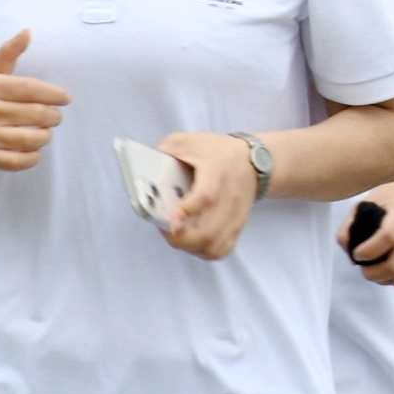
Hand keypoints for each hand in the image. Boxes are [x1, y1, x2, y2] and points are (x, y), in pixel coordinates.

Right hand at [0, 32, 62, 174]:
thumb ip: (8, 54)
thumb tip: (27, 31)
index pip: (32, 88)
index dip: (55, 94)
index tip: (65, 99)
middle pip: (39, 114)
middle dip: (54, 117)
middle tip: (53, 117)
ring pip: (34, 138)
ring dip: (45, 136)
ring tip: (42, 132)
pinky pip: (22, 161)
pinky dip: (33, 157)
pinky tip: (31, 150)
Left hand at [151, 130, 261, 259]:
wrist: (252, 159)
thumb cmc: (215, 150)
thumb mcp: (188, 141)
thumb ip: (164, 152)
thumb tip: (142, 171)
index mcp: (217, 171)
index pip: (205, 196)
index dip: (186, 211)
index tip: (170, 220)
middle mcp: (229, 196)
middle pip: (208, 232)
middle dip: (180, 239)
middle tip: (165, 228)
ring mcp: (235, 215)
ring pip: (213, 246)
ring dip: (189, 247)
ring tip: (176, 234)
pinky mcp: (237, 226)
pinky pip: (222, 250)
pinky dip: (204, 252)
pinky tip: (192, 242)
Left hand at [347, 168, 393, 288]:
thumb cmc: (393, 198)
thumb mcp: (368, 202)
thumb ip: (350, 226)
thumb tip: (351, 256)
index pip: (388, 236)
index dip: (369, 251)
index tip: (357, 254)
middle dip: (374, 273)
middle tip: (364, 269)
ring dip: (384, 279)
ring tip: (375, 272)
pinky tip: (389, 273)